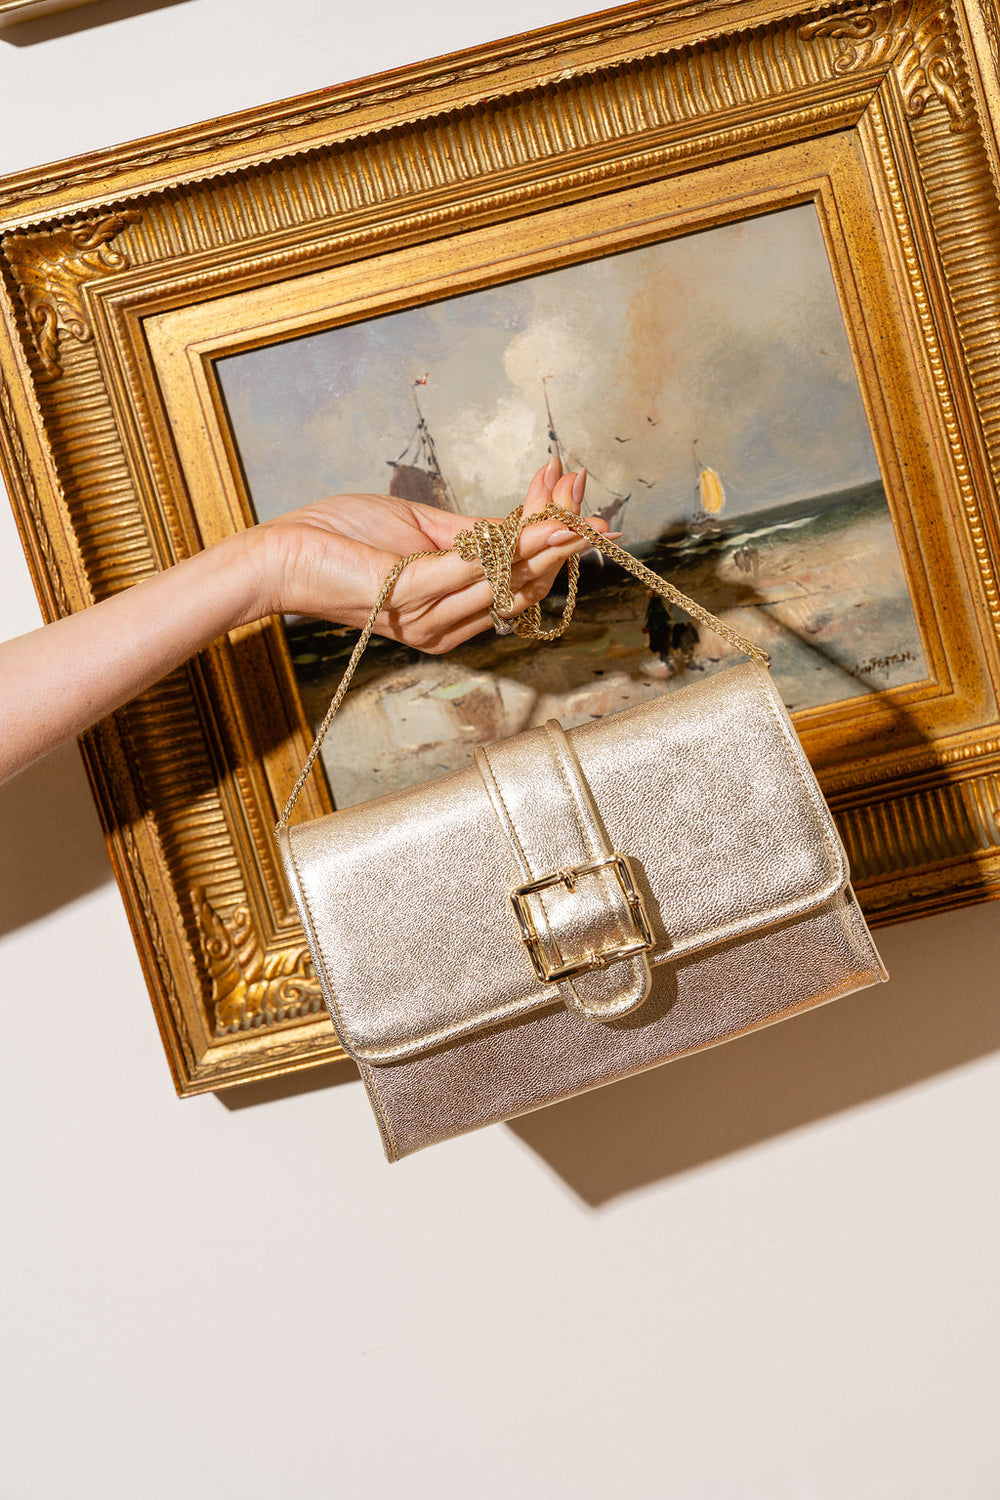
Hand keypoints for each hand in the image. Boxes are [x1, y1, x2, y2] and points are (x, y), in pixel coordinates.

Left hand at [239, 457, 605, 652]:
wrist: (282, 555)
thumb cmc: (341, 541)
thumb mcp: (420, 531)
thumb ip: (471, 534)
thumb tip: (523, 520)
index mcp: (449, 616)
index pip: (516, 581)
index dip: (551, 543)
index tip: (576, 503)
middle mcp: (445, 628)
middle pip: (522, 582)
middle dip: (557, 533)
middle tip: (581, 490)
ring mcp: (429, 618)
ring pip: (506, 577)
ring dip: (544, 533)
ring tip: (568, 495)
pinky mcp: (411, 595)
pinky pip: (473, 568)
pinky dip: (510, 543)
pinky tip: (536, 521)